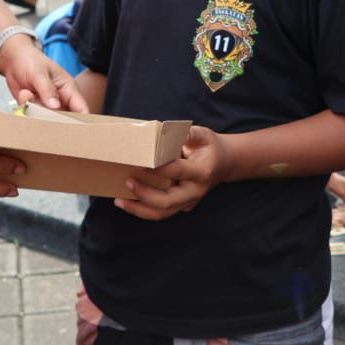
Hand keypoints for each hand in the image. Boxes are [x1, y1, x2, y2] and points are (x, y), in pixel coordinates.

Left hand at [0, 34, 88, 112]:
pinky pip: (33, 117)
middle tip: (39, 105)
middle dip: (51, 117)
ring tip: (27, 92)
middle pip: (64, 119)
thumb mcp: (39, 73)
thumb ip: (47, 89)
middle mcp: (61, 99)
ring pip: (47, 119)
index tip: (73, 128)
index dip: (81, 120)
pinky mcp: (35, 109)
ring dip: (35, 109)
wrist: (13, 61)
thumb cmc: (30, 61)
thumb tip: (55, 106)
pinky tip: (24, 94)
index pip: (81, 108)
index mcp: (69, 88)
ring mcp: (48, 106)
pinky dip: (26, 108)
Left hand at [116, 126, 232, 220]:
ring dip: (138, 209)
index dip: (158, 169)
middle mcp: (195, 191)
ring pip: (162, 213)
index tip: (140, 162)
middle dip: (144, 194)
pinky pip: (161, 212)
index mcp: (201, 172)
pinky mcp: (182, 206)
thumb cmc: (210, 147)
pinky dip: (143, 209)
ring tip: (119, 200)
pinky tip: (127, 202)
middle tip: (127, 181)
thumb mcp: (203, 135)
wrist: (225, 164)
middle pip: (166, 201)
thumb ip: (188, 133)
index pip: (176, 172)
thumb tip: (167, 131)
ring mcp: (189, 202)